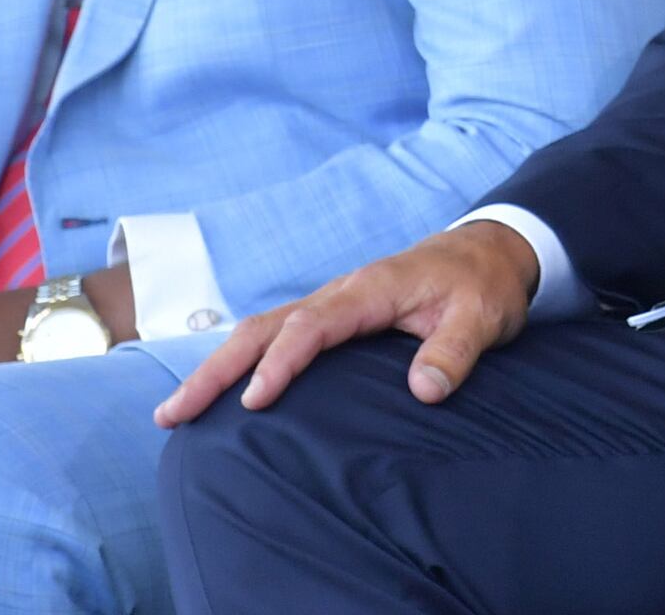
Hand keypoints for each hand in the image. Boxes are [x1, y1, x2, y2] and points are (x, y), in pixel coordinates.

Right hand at [155, 222, 540, 425]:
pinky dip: (241, 360)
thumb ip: (455, 351)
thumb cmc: (484, 284)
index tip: (254, 402)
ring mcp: (332, 303)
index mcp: (370, 289)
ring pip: (260, 331)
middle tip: (173, 413)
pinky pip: (276, 335)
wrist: (492, 251)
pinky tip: (219, 393)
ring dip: (217, 368)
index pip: (312, 326)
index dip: (281, 363)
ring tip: (175, 413)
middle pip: (264, 328)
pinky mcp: (333, 316)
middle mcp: (340, 293)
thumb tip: (425, 391)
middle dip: (216, 370)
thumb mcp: (483, 316)